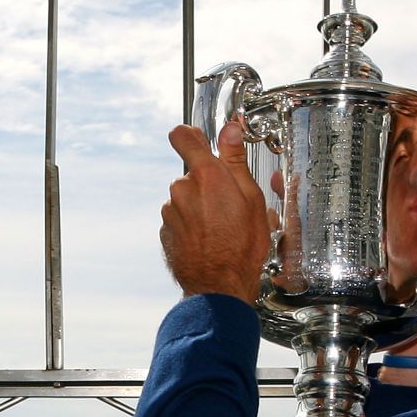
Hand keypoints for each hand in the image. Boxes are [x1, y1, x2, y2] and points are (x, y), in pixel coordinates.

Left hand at [161, 120, 271, 304]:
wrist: (218, 286)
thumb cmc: (240, 247)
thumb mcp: (251, 198)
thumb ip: (235, 160)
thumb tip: (230, 130)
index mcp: (206, 175)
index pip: (183, 136)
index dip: (191, 135)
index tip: (198, 139)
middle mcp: (182, 189)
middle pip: (191, 174)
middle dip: (207, 183)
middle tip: (229, 204)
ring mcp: (170, 211)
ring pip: (186, 198)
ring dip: (200, 207)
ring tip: (221, 227)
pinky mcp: (165, 231)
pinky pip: (180, 219)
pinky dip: (192, 225)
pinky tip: (209, 239)